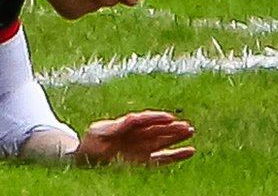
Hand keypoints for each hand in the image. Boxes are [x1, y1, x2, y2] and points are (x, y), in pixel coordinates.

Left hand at [74, 110, 194, 165]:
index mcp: (126, 125)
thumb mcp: (101, 132)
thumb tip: (132, 118)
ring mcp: (142, 147)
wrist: (87, 155)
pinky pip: (163, 158)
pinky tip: (190, 150)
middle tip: (187, 125)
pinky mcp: (145, 160)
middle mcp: (137, 134)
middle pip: (157, 129)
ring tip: (191, 131)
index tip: (169, 118)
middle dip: (171, 128)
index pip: (144, 120)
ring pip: (163, 141)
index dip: (156, 118)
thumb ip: (117, 127)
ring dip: (176, 137)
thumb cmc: (92, 141)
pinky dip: (176, 155)